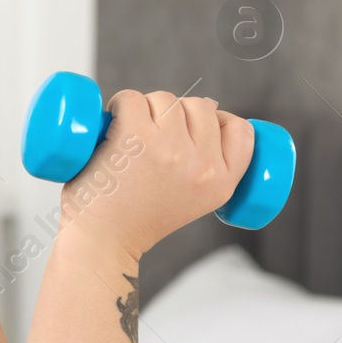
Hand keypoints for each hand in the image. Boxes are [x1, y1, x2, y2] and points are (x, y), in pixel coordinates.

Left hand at [58, 90, 255, 260]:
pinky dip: (119, 104)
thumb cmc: (135, 219)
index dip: (216, 120)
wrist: (101, 244)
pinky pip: (132, 98)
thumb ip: (206, 164)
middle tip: (148, 141)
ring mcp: (170, 148)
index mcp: (223, 183)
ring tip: (128, 138)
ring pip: (165, 99)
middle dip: (173, 114)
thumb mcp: (194, 200)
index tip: (191, 130)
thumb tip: (205, 108)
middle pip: (199, 106)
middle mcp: (202, 165)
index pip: (241, 130)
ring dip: (145, 109)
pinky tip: (111, 124)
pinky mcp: (135, 137)